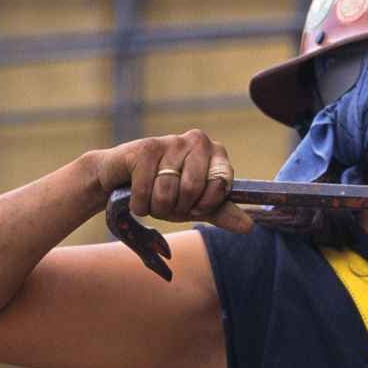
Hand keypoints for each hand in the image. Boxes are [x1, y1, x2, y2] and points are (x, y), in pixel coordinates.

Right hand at [90, 129, 253, 232]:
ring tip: (152, 198)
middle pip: (192, 189)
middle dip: (177, 207)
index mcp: (216, 153)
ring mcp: (170, 141)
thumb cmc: (164, 192)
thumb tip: (249, 227)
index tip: (194, 207)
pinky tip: (135, 195)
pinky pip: (146, 190)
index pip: (220, 186)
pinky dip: (139, 203)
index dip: (204, 205)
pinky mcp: (144, 148)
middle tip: (169, 202)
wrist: (118, 182)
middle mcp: (197, 140)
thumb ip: (222, 213)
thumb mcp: (197, 205)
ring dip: (156, 207)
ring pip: (168, 192)